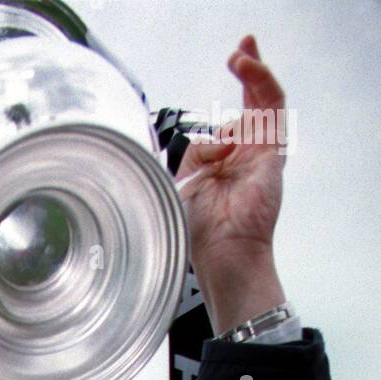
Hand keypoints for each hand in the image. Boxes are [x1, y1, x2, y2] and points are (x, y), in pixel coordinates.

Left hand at [176, 36, 288, 332]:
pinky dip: (261, 83)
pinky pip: (273, 109)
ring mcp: (261, 155)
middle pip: (254, 104)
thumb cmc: (199, 232)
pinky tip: (246, 69)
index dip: (225, 105)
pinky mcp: (273, 153)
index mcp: (223, 166)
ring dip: (255, 72)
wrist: (220, 254)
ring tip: (240, 55)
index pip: (230, 125)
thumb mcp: (182, 182)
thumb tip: (207, 133)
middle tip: (242, 48)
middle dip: (249, 72)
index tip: (218, 82)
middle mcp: (245, 158)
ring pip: (266, 101)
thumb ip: (191, 153)